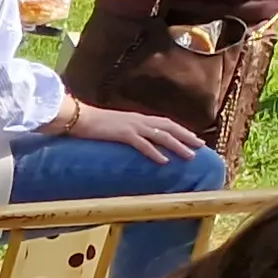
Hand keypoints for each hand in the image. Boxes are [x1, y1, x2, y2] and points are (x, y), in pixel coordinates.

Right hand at [62, 101, 209, 162]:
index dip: (180, 130)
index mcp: (137, 118)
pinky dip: (155, 152)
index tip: (193, 138)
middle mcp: (138, 120)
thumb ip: (123, 130)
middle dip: (187, 136)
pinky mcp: (123, 134)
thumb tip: (130, 139)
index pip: (165, 123)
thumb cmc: (90, 122)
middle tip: (201, 146)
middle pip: (169, 127)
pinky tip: (164, 161)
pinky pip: (143, 144)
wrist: (76, 117)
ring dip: (178, 146)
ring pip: (162, 136)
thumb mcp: (112, 125)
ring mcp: (132, 126)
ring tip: (190, 156)